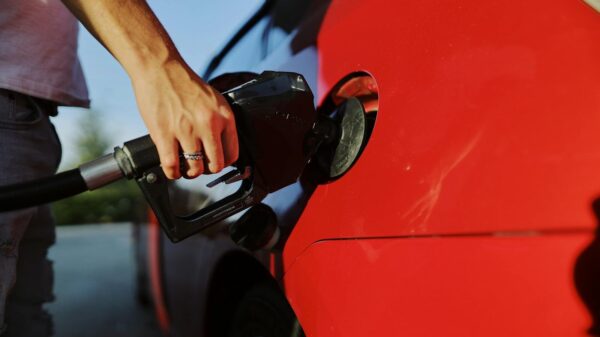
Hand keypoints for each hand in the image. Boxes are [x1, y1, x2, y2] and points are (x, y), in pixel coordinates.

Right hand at [131, 61, 237, 178]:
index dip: (223, 162)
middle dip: (207, 170)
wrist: (159, 67)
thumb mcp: (213, 100)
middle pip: (216, 165)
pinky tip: (171, 169)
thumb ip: (218, 121)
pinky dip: (172, 173)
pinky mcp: (164, 134)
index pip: (233, 154)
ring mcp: (186, 130)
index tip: (215, 162)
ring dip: (189, 173)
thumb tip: (220, 146)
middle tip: (199, 165)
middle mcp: (208, 124)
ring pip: (195, 169)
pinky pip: (172, 166)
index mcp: (224, 116)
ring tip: (184, 167)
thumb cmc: (184, 83)